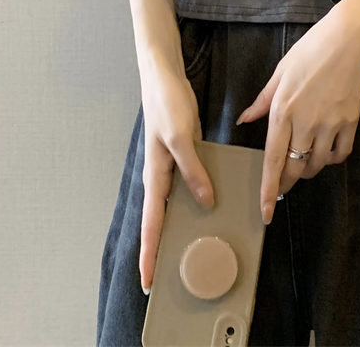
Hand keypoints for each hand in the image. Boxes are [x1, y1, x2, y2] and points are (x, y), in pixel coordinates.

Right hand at [139, 71, 214, 294]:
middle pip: (160, 221)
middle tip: (167, 278)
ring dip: (179, 225)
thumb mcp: (180, 137)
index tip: (149, 281)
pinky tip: (210, 205)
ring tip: (192, 248)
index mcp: (155, 175)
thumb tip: (205, 201)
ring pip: (175, 205)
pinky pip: (189, 184)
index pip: (152, 224)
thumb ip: (192, 169)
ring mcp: (172, 166)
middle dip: (161, 249)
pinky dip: (196, 198)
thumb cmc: (166, 105)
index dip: (150, 253)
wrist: (164, 78)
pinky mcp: (184, 155)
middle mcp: (161, 176)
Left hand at [235, 1, 359, 224]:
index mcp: (284, 111)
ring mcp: (331, 124)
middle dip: (287, 184)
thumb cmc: (310, 50)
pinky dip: (332, 158)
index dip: (268, 190)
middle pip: (295, 169)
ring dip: (308, 169)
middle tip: (282, 188)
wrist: (348, 39)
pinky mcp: (351, 122)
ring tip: (303, 160)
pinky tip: (326, 150)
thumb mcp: (280, 72)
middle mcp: (306, 123)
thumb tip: (246, 120)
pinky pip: (341, 153)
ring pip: (318, 164)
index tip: (266, 212)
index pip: (273, 160)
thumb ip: (263, 100)